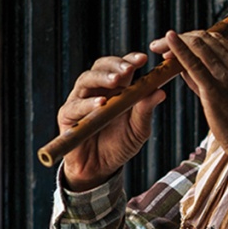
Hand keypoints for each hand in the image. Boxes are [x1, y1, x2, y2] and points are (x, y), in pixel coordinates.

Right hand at [58, 52, 165, 190]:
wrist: (99, 169)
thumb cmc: (119, 145)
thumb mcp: (138, 129)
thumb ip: (145, 110)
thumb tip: (160, 92)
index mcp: (116, 88)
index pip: (121, 67)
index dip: (130, 60)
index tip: (144, 59)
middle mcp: (96, 90)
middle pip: (101, 67)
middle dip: (115, 65)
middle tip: (129, 69)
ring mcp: (80, 100)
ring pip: (86, 79)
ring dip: (101, 78)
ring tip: (116, 80)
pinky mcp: (67, 116)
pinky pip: (75, 106)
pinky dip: (88, 103)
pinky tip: (101, 103)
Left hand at [161, 30, 227, 162]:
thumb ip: (207, 78)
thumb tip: (184, 66)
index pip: (215, 39)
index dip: (193, 38)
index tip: (177, 44)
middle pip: (205, 39)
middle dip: (181, 37)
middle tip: (161, 43)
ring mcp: (227, 76)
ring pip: (198, 46)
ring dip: (175, 42)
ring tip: (158, 46)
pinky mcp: (214, 89)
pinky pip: (193, 64)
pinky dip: (179, 49)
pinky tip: (167, 41)